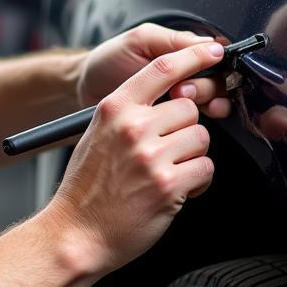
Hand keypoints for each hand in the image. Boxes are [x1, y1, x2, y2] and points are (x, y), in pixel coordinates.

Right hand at [51, 40, 224, 274]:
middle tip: (168, 152)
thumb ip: (129, 113)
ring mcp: (151, 156)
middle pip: (189, 108)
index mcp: (115, 109)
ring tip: (169, 173)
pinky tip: (177, 190)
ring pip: (201, 138)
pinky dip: (198, 181)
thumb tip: (170, 99)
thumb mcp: (97, 135)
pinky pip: (205, 168)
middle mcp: (133, 128)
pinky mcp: (168, 185)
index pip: (162, 69)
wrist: (74, 235)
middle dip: (185, 130)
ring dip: (193, 157)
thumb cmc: (86, 190)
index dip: (194, 56)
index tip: (212, 51)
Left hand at [77, 23, 231, 118]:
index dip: (211, 65)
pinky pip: (196, 127)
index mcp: (181, 54)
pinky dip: (196, 127)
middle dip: (201, 88)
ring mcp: (180, 102)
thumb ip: (173, 40)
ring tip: (176, 100)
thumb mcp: (138, 41)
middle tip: (178, 89)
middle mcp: (186, 77)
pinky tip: (185, 123)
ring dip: (200, 105)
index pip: (215, 59)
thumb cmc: (107, 63)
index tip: (198, 69)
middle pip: (216, 84)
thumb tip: (210, 43)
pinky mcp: (173, 127)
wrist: (83, 93)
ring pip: (211, 105)